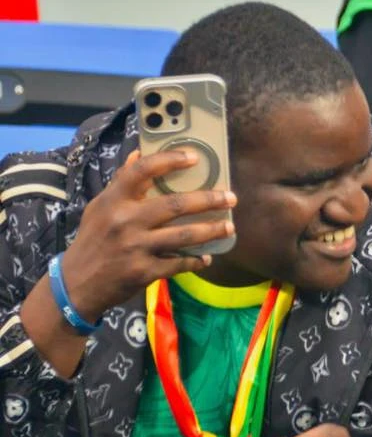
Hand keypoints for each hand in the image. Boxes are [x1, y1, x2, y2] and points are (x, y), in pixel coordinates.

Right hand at [61, 149, 235, 322]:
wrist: (77, 284)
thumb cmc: (93, 240)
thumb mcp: (99, 208)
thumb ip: (121, 182)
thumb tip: (139, 153)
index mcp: (114, 201)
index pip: (142, 171)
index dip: (169, 160)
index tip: (194, 157)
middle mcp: (125, 221)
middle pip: (175, 205)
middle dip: (208, 200)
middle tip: (230, 198)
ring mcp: (136, 247)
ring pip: (184, 235)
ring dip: (212, 231)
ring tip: (229, 227)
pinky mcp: (144, 271)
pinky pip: (179, 263)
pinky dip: (196, 261)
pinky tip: (206, 258)